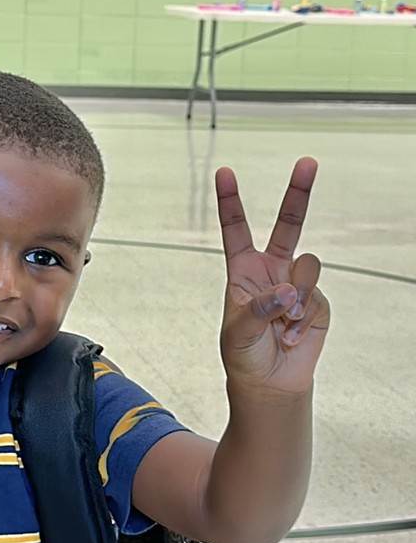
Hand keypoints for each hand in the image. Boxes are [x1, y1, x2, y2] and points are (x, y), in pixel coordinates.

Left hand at [216, 157, 329, 395]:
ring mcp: (297, 284)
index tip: (224, 171)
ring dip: (294, 298)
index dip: (230, 200)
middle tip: (308, 161)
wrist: (269, 381)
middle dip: (299, 193)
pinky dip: (301, 322)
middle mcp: (272, 270)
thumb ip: (260, 307)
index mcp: (243, 269)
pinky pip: (315, 300)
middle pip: (289, 224)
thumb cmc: (242, 353)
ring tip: (281, 325)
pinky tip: (290, 338)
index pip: (236, 228)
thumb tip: (288, 291)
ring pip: (307, 267)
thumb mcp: (238, 330)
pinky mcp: (318, 302)